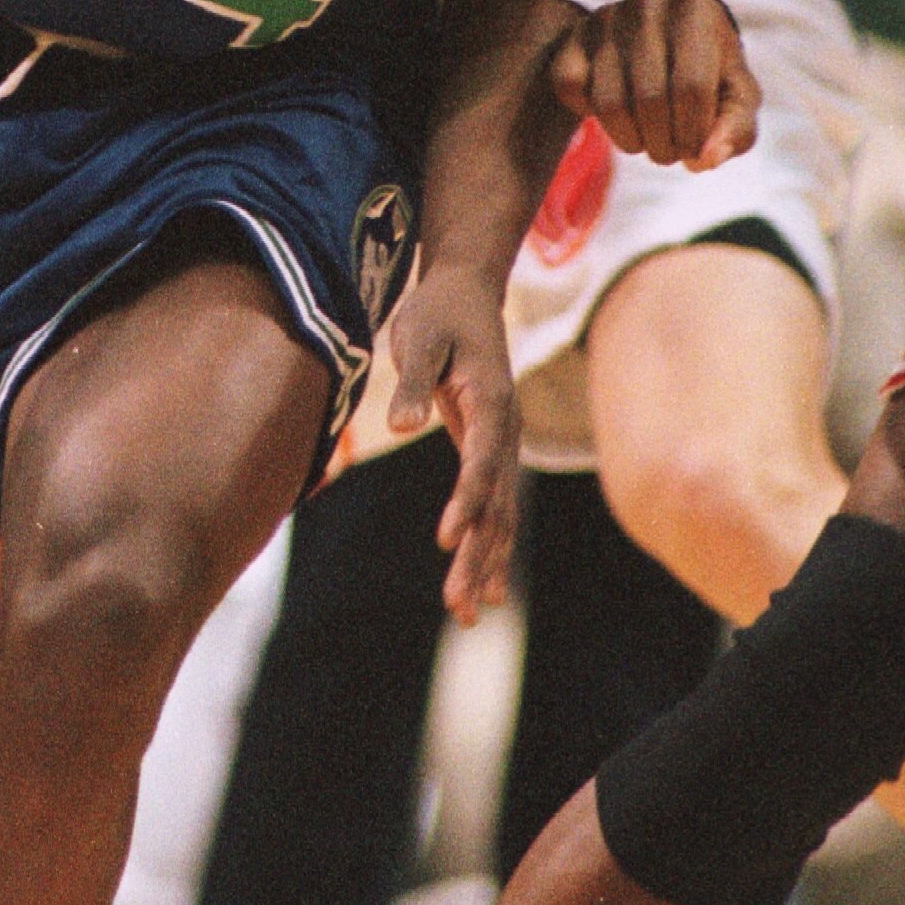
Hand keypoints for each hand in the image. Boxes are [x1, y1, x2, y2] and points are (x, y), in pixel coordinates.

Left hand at [385, 256, 520, 621]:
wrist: (467, 291)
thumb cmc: (438, 311)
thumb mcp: (419, 337)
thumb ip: (410, 381)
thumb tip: (399, 424)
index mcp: (491, 402)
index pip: (482, 462)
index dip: (466, 501)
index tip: (447, 537)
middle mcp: (505, 430)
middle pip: (496, 504)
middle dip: (479, 556)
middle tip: (460, 605)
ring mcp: (501, 444)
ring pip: (499, 515)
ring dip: (485, 563)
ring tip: (468, 613)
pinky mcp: (489, 450)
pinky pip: (493, 507)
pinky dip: (487, 546)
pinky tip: (479, 585)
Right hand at [549, 0, 760, 167]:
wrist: (673, 29)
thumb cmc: (711, 70)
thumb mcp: (738, 94)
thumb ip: (736, 128)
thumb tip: (704, 161)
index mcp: (695, 13)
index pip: (690, 88)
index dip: (692, 134)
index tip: (695, 151)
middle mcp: (648, 6)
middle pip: (650, 99)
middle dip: (663, 144)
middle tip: (671, 151)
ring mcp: (606, 19)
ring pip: (609, 103)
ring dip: (630, 140)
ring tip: (647, 140)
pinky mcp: (574, 37)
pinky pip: (569, 87)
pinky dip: (588, 114)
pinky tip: (613, 112)